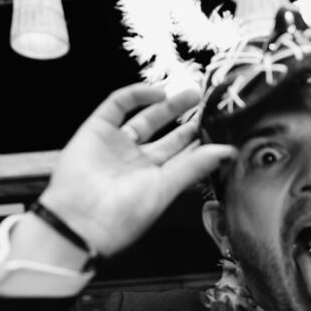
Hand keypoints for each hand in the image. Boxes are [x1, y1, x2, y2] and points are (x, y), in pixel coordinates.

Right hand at [37, 84, 237, 257]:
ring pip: (146, 119)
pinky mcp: (96, 129)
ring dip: (167, 105)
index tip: (221, 127)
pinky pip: (118, 106)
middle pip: (167, 137)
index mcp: (154, 181)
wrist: (79, 218)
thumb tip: (230, 152)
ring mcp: (117, 146)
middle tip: (209, 106)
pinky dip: (137, 95)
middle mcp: (136, 163)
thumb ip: (195, 165)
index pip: (183, 157)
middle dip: (188, 122)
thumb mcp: (165, 188)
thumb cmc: (125, 213)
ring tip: (192, 94)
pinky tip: (159, 92)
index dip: (201, 141)